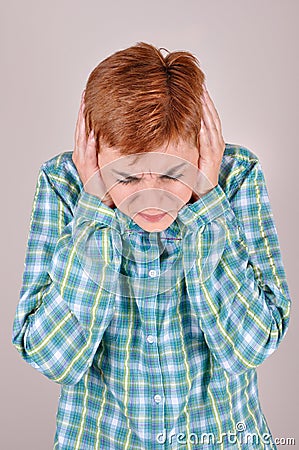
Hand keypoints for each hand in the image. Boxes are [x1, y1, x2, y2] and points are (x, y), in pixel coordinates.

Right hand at [72, 90, 114, 207]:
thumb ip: (111, 146)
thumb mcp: (109, 159)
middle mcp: (81, 155)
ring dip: (84, 124)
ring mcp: (83, 163)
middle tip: (85, 94)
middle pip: (81, 129)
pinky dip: (90, 146)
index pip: (84, 127)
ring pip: (82, 139)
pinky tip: (93, 135)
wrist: (102, 200)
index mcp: (85, 150)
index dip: (85, 112)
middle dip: (83, 112)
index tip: (88, 95)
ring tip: (86, 108)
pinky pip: (88, 156)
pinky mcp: (88, 172)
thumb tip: (124, 131)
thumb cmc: (107, 181)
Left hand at [191, 84, 224, 200]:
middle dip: (205, 98)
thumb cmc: (194, 176)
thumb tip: (166, 128)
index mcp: (209, 139)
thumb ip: (182, 141)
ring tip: (201, 93)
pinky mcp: (211, 158)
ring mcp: (214, 149)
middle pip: (210, 115)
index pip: (206, 115)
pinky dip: (204, 128)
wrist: (203, 194)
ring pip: (211, 124)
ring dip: (206, 108)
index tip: (195, 85)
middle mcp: (214, 141)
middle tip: (198, 82)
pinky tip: (200, 118)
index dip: (202, 100)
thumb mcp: (187, 154)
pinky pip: (207, 140)